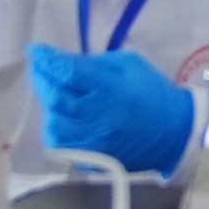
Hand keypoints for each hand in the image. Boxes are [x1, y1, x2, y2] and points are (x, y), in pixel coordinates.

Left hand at [29, 44, 196, 175]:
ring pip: (53, 122)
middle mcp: (97, 115)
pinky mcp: (89, 157)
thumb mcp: (129, 65)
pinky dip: (55, 127)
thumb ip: (95, 63)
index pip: (69, 71)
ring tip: (50, 92)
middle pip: (55, 97)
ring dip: (47, 104)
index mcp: (110, 88)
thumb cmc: (152, 92)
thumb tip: (64, 63)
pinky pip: (59, 143)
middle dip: (42, 79)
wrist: (173, 132)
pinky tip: (59, 117)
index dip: (48, 59)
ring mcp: (91, 140)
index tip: (35, 50)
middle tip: (38, 68)